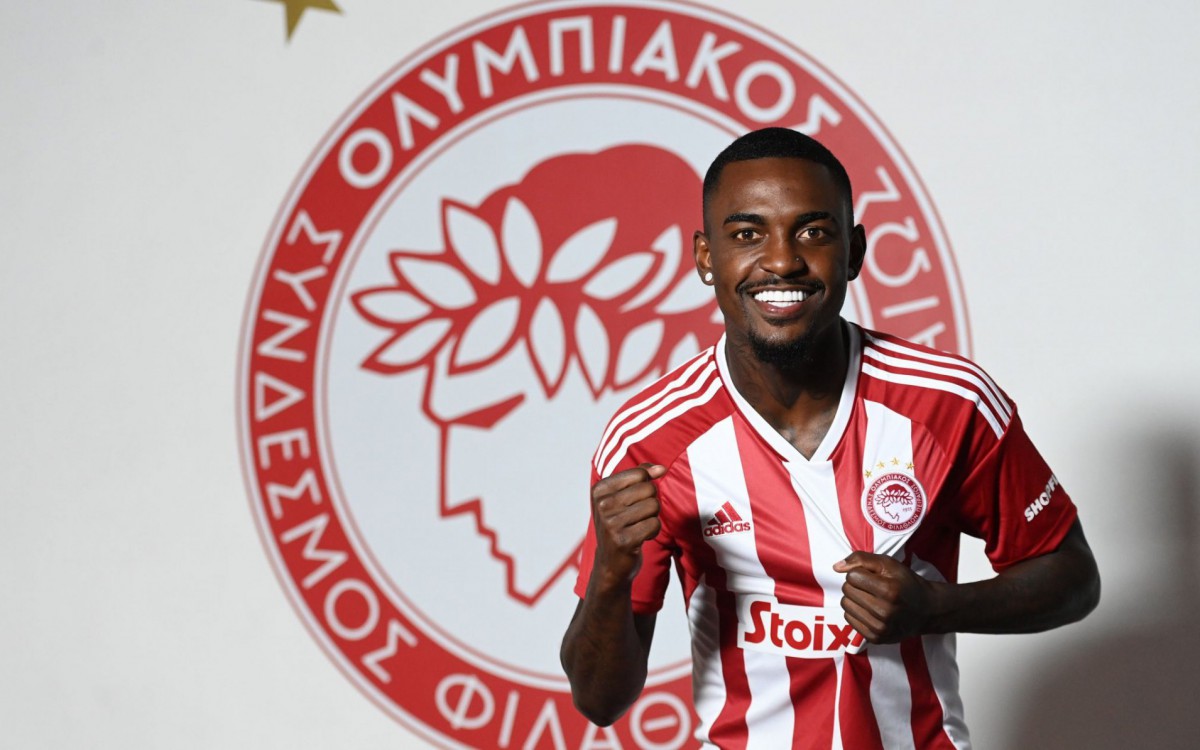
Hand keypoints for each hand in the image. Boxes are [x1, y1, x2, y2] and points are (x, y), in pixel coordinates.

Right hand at [589, 464, 665, 585]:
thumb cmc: (620, 524)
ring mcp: (611, 523)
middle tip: (637, 517)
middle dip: (650, 503)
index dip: (646, 487)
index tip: (635, 501)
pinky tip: (639, 538)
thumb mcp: (623, 496)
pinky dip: (653, 532)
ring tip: (637, 527)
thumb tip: (661, 468)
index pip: (640, 474)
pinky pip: (655, 525)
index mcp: (600, 489)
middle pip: (649, 489)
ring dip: (652, 518)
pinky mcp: (623, 541)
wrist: (611, 563)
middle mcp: (602, 504)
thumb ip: (641, 476)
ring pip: (654, 506)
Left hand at [833, 552, 936, 643]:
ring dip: (854, 598)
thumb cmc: (906, 583)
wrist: (927, 610)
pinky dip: (856, 612)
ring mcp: (880, 628)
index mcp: (889, 591)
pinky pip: (849, 620)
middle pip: (847, 590)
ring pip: (846, 605)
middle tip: (872, 587)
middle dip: (856, 584)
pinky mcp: (876, 639)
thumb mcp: (889, 564)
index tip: (873, 576)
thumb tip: (836, 567)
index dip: (860, 572)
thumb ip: (861, 559)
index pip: (852, 576)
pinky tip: (871, 610)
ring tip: (871, 598)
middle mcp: (884, 612)